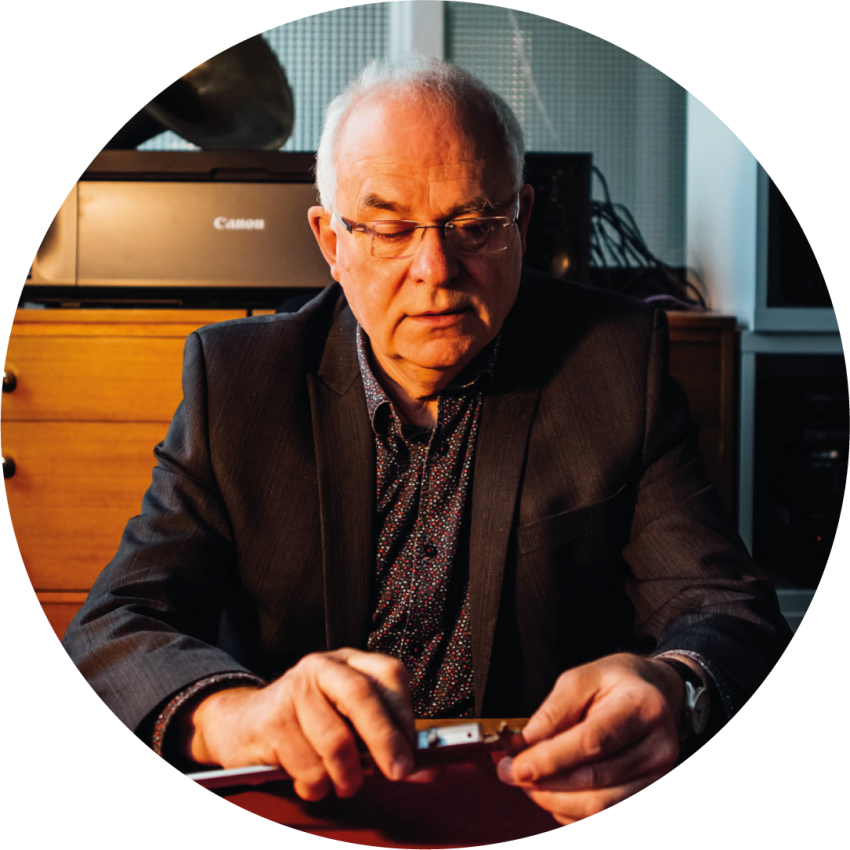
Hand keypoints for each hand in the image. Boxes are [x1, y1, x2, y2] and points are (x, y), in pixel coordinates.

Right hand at [186, 648, 416, 800]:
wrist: (243, 724)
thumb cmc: (307, 724)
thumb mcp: (351, 724)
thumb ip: (389, 742)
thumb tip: (428, 769)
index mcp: (349, 662)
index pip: (390, 675)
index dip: (406, 715)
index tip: (414, 752)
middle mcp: (322, 667)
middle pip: (362, 696)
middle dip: (385, 741)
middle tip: (399, 772)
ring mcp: (293, 690)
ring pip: (336, 740)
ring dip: (347, 776)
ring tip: (346, 784)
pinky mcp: (271, 721)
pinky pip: (308, 767)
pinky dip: (318, 786)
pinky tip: (314, 782)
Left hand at [497, 653, 684, 824]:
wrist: (659, 693)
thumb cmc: (616, 683)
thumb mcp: (583, 677)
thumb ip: (553, 710)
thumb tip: (524, 744)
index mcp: (641, 707)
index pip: (592, 742)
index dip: (551, 759)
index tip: (516, 766)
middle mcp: (657, 747)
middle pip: (595, 780)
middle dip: (545, 783)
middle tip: (509, 774)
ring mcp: (659, 776)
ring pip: (600, 806)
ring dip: (555, 801)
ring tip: (528, 784)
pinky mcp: (650, 793)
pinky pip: (606, 816)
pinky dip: (571, 813)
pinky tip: (553, 796)